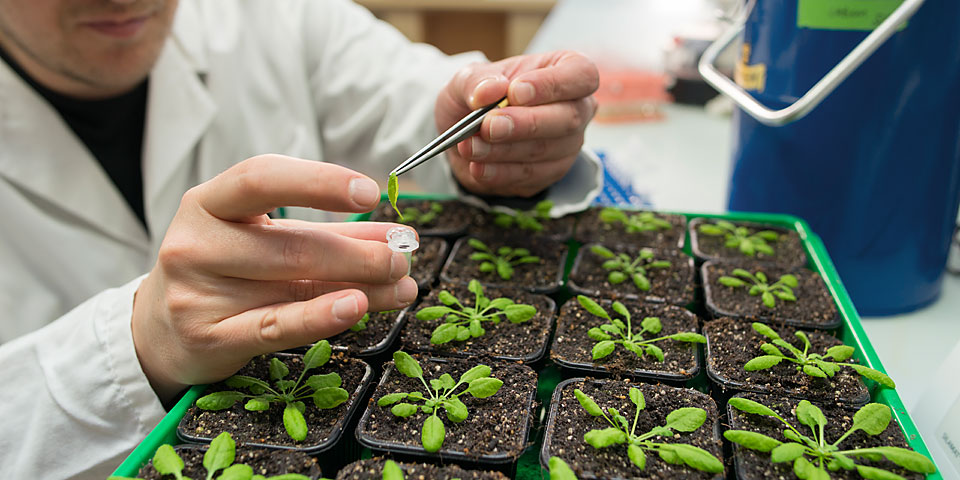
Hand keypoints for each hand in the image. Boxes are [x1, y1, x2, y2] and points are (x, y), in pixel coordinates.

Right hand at [131, 155, 417, 402]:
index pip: (262, 177)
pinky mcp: (208, 337)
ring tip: (400, 285)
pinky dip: (321, 316)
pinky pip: (276, 326)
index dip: (319, 182)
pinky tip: (357, 306)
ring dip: (359, 285)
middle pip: (292, 242)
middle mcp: (195, 244)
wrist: (158, 331)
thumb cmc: (222, 272)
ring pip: (292, 283)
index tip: (370, 193)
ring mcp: (197, 293)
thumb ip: (327, 233)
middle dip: (359, 251)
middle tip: (401, 257)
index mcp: (207, 203)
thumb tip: (396, 236)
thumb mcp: (264, 240)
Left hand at [437, 50, 598, 196]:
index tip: (514, 92)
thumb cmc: (480, 96)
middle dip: (525, 123)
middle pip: (568, 118)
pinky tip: (478, 167)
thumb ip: (476, 81)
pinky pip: (530, 175)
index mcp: (566, 70)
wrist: (467, 133)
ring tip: (471, 147)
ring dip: (504, 150)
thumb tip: (487, 90)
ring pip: (545, 150)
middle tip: (489, 126)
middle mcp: (576, 108)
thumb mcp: (469, 78)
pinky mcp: (551, 172)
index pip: (581, 74)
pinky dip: (500, 172)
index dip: (551, 85)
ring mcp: (568, 144)